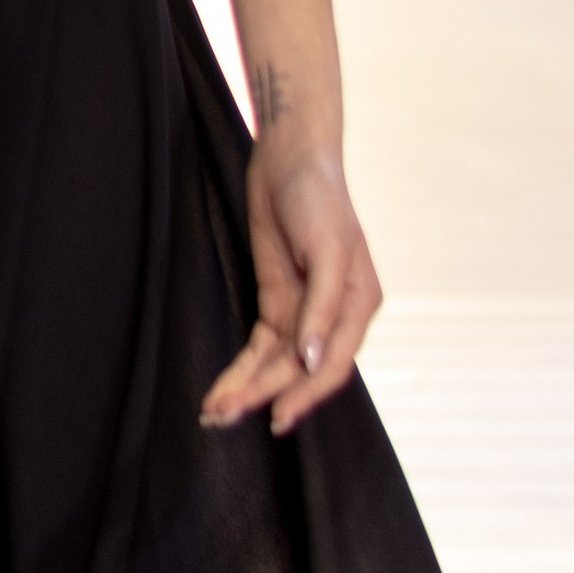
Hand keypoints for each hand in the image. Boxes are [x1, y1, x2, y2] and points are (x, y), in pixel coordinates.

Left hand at [200, 140, 381, 436]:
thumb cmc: (318, 194)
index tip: (277, 417)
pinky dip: (244, 366)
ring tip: (215, 413)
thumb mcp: (326, 246)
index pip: (332, 364)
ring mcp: (303, 309)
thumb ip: (322, 306)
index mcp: (358, 304)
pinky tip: (226, 388)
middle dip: (262, 394)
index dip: (304, 394)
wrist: (290, 155)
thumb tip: (312, 361)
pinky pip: (261, 344)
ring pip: (276, 362)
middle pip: (297, 369)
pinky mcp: (277, 299)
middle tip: (223, 417)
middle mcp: (333, 315)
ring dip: (247, 387)